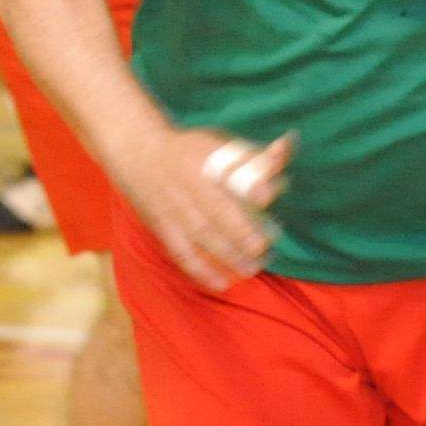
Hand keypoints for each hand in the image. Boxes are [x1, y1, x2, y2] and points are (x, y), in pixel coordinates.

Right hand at [106, 127, 288, 291]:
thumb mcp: (219, 142)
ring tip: (252, 269)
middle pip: (216, 210)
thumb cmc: (189, 149)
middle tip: (265, 248)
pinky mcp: (162, 226)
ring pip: (202, 235)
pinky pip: (181, 251)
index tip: (267, 198)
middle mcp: (189, 184)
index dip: (248, 185)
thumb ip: (256, 152)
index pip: (230, 174)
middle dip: (241, 231)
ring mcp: (174, 207)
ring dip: (228, 255)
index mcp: (206, 160)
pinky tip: (222, 283)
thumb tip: (288, 145)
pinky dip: (200, 270)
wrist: (137, 151)